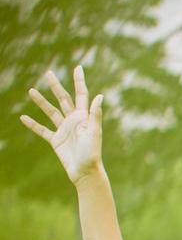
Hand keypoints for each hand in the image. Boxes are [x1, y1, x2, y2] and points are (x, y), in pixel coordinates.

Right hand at [21, 66, 104, 184]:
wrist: (85, 172)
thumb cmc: (92, 153)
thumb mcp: (94, 132)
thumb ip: (95, 114)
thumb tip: (100, 96)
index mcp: (84, 117)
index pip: (81, 95)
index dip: (79, 81)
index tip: (78, 67)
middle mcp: (74, 121)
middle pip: (63, 99)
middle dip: (56, 86)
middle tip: (48, 73)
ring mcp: (64, 130)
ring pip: (51, 112)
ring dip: (41, 102)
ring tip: (31, 90)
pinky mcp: (56, 140)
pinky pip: (42, 130)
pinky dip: (33, 124)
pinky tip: (23, 117)